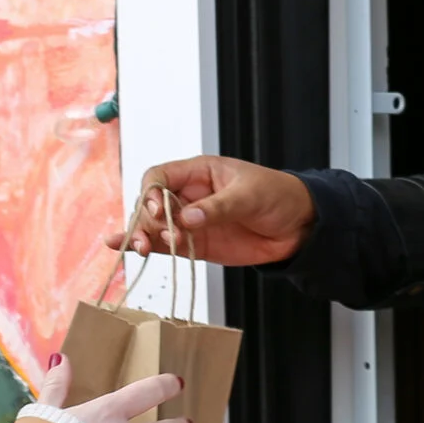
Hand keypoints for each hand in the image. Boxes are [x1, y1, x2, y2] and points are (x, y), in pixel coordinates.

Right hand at [101, 156, 316, 267]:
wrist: (299, 226)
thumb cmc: (277, 196)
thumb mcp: (249, 195)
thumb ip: (217, 208)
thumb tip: (187, 219)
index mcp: (199, 172)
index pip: (161, 177)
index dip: (153, 192)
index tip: (159, 210)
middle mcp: (189, 195)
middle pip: (152, 204)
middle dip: (145, 219)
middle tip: (149, 237)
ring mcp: (190, 221)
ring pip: (155, 227)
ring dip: (143, 236)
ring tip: (140, 249)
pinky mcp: (195, 244)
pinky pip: (166, 245)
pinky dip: (148, 247)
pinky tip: (124, 248)